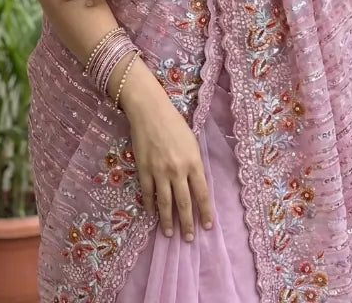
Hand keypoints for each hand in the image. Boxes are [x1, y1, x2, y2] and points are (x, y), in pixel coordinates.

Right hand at [122, 72, 212, 241]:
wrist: (150, 111)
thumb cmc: (174, 123)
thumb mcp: (192, 142)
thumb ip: (194, 164)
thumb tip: (195, 184)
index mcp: (193, 162)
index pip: (202, 194)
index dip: (205, 212)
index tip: (207, 226)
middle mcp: (178, 170)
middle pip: (184, 203)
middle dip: (187, 224)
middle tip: (189, 238)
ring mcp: (159, 172)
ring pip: (165, 203)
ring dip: (168, 221)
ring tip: (169, 234)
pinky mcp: (144, 170)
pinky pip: (148, 193)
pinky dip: (150, 206)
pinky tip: (152, 214)